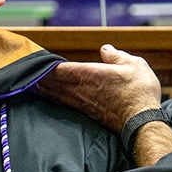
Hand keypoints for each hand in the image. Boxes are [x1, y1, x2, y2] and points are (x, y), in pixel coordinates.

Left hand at [37, 44, 161, 132]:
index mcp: (88, 74)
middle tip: (28, 71)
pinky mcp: (85, 113)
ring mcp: (81, 102)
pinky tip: (50, 96)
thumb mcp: (134, 65)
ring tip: (33, 83)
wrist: (143, 123)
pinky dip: (53, 97)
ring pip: (55, 93)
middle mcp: (80, 88)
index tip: (38, 61)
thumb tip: (105, 49)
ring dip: (43, 87)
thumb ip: (116, 56)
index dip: (47, 65)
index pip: (59, 68)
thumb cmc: (139, 93)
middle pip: (53, 81)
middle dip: (40, 76)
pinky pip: (63, 102)